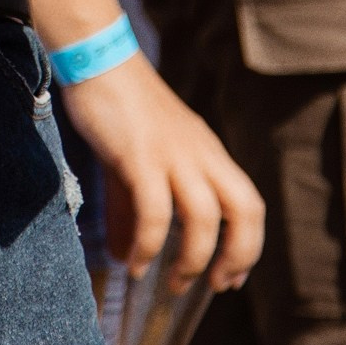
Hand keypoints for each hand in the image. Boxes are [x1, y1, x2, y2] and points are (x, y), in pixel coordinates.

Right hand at [58, 50, 263, 290]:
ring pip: (205, 216)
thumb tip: (125, 256)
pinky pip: (155, 211)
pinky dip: (148, 245)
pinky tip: (134, 262)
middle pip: (246, 209)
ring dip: (193, 260)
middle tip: (217, 286)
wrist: (97, 58)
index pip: (249, 203)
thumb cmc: (117, 107)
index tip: (231, 278)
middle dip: (239, 255)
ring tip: (173, 285)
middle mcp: (200, 153)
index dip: (248, 245)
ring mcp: (173, 153)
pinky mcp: (140, 155)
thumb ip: (132, 209)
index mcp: (207, 152)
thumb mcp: (134, 161)